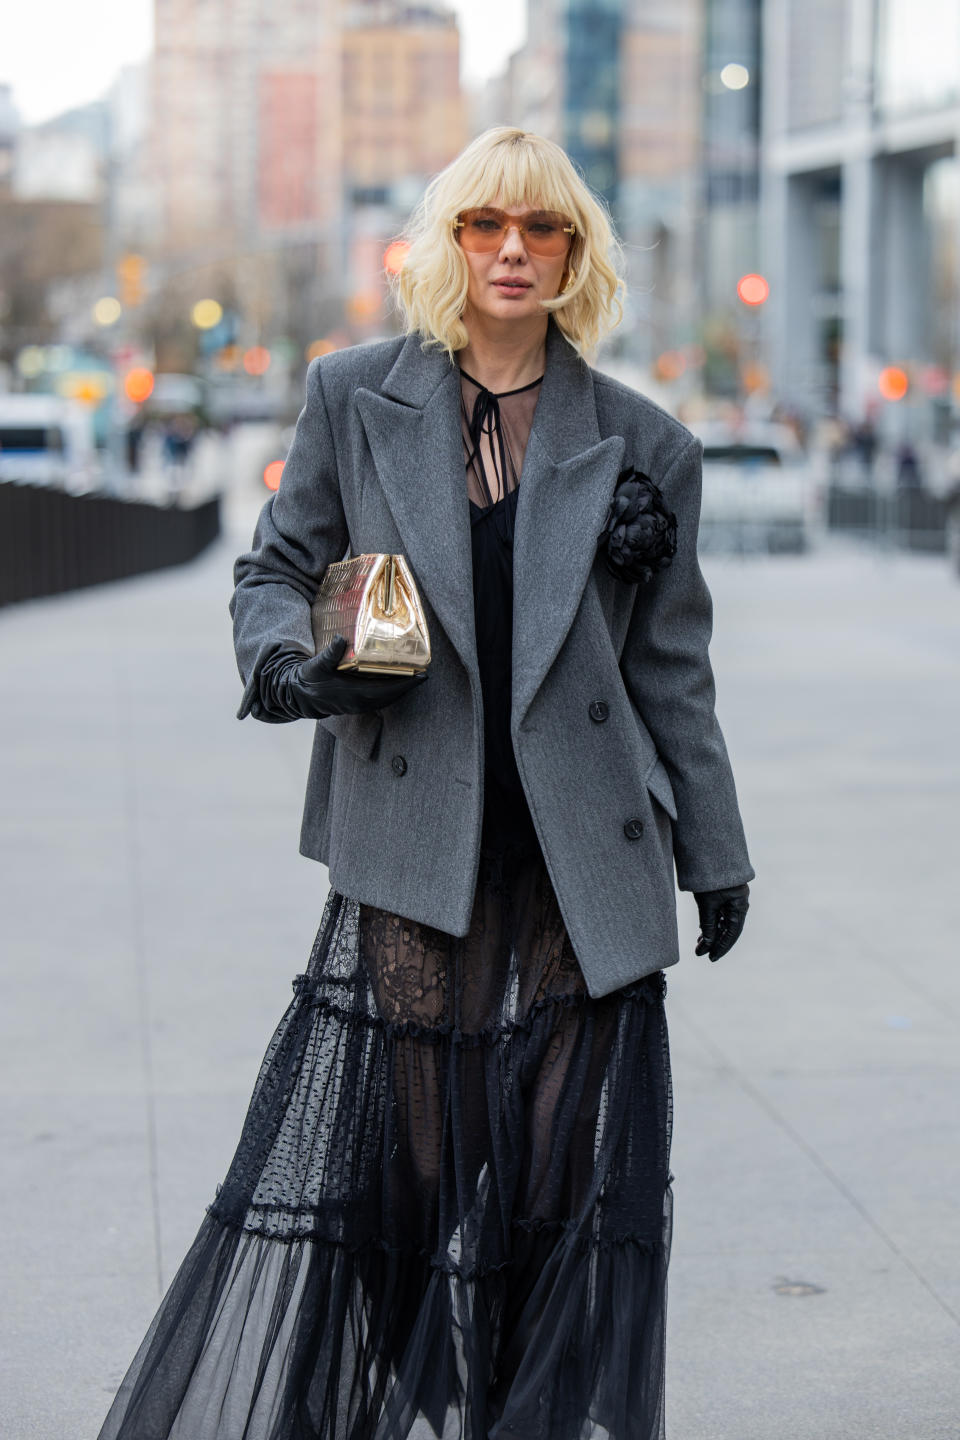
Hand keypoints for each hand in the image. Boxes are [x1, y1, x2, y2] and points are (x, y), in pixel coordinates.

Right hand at [256, 635, 427, 720]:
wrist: (299, 695)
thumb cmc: (309, 679)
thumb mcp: (317, 664)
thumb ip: (330, 653)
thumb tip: (341, 639)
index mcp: (354, 694)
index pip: (387, 690)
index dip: (406, 684)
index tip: (422, 676)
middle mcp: (360, 702)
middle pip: (392, 696)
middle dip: (408, 686)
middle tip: (424, 673)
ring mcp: (358, 705)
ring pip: (387, 699)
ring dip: (401, 689)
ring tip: (414, 676)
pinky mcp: (356, 704)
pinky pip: (380, 699)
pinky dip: (391, 691)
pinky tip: (395, 681)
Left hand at [693, 883, 749, 961]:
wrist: (710, 853)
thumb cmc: (711, 877)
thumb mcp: (707, 903)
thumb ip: (707, 924)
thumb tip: (706, 945)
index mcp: (739, 906)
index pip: (732, 933)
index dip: (721, 947)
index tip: (710, 958)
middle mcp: (739, 904)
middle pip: (728, 929)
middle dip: (715, 942)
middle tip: (701, 954)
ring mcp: (732, 899)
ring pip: (723, 921)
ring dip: (712, 933)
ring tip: (699, 945)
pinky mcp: (725, 895)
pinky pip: (720, 913)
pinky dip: (711, 922)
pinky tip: (702, 931)